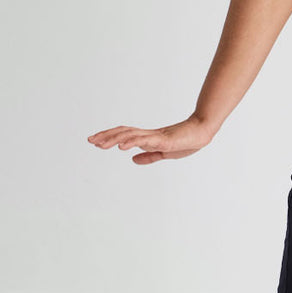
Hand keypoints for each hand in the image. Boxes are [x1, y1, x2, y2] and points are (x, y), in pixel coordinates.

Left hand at [87, 112, 215, 163]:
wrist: (202, 133)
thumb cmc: (186, 141)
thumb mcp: (164, 153)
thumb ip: (148, 156)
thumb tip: (132, 160)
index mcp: (147, 138)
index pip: (124, 135)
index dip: (109, 137)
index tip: (95, 141)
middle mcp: (148, 134)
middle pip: (122, 132)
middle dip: (105, 136)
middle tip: (90, 140)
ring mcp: (154, 135)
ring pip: (129, 135)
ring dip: (113, 139)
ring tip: (100, 144)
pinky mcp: (162, 139)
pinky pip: (144, 140)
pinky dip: (130, 142)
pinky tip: (121, 147)